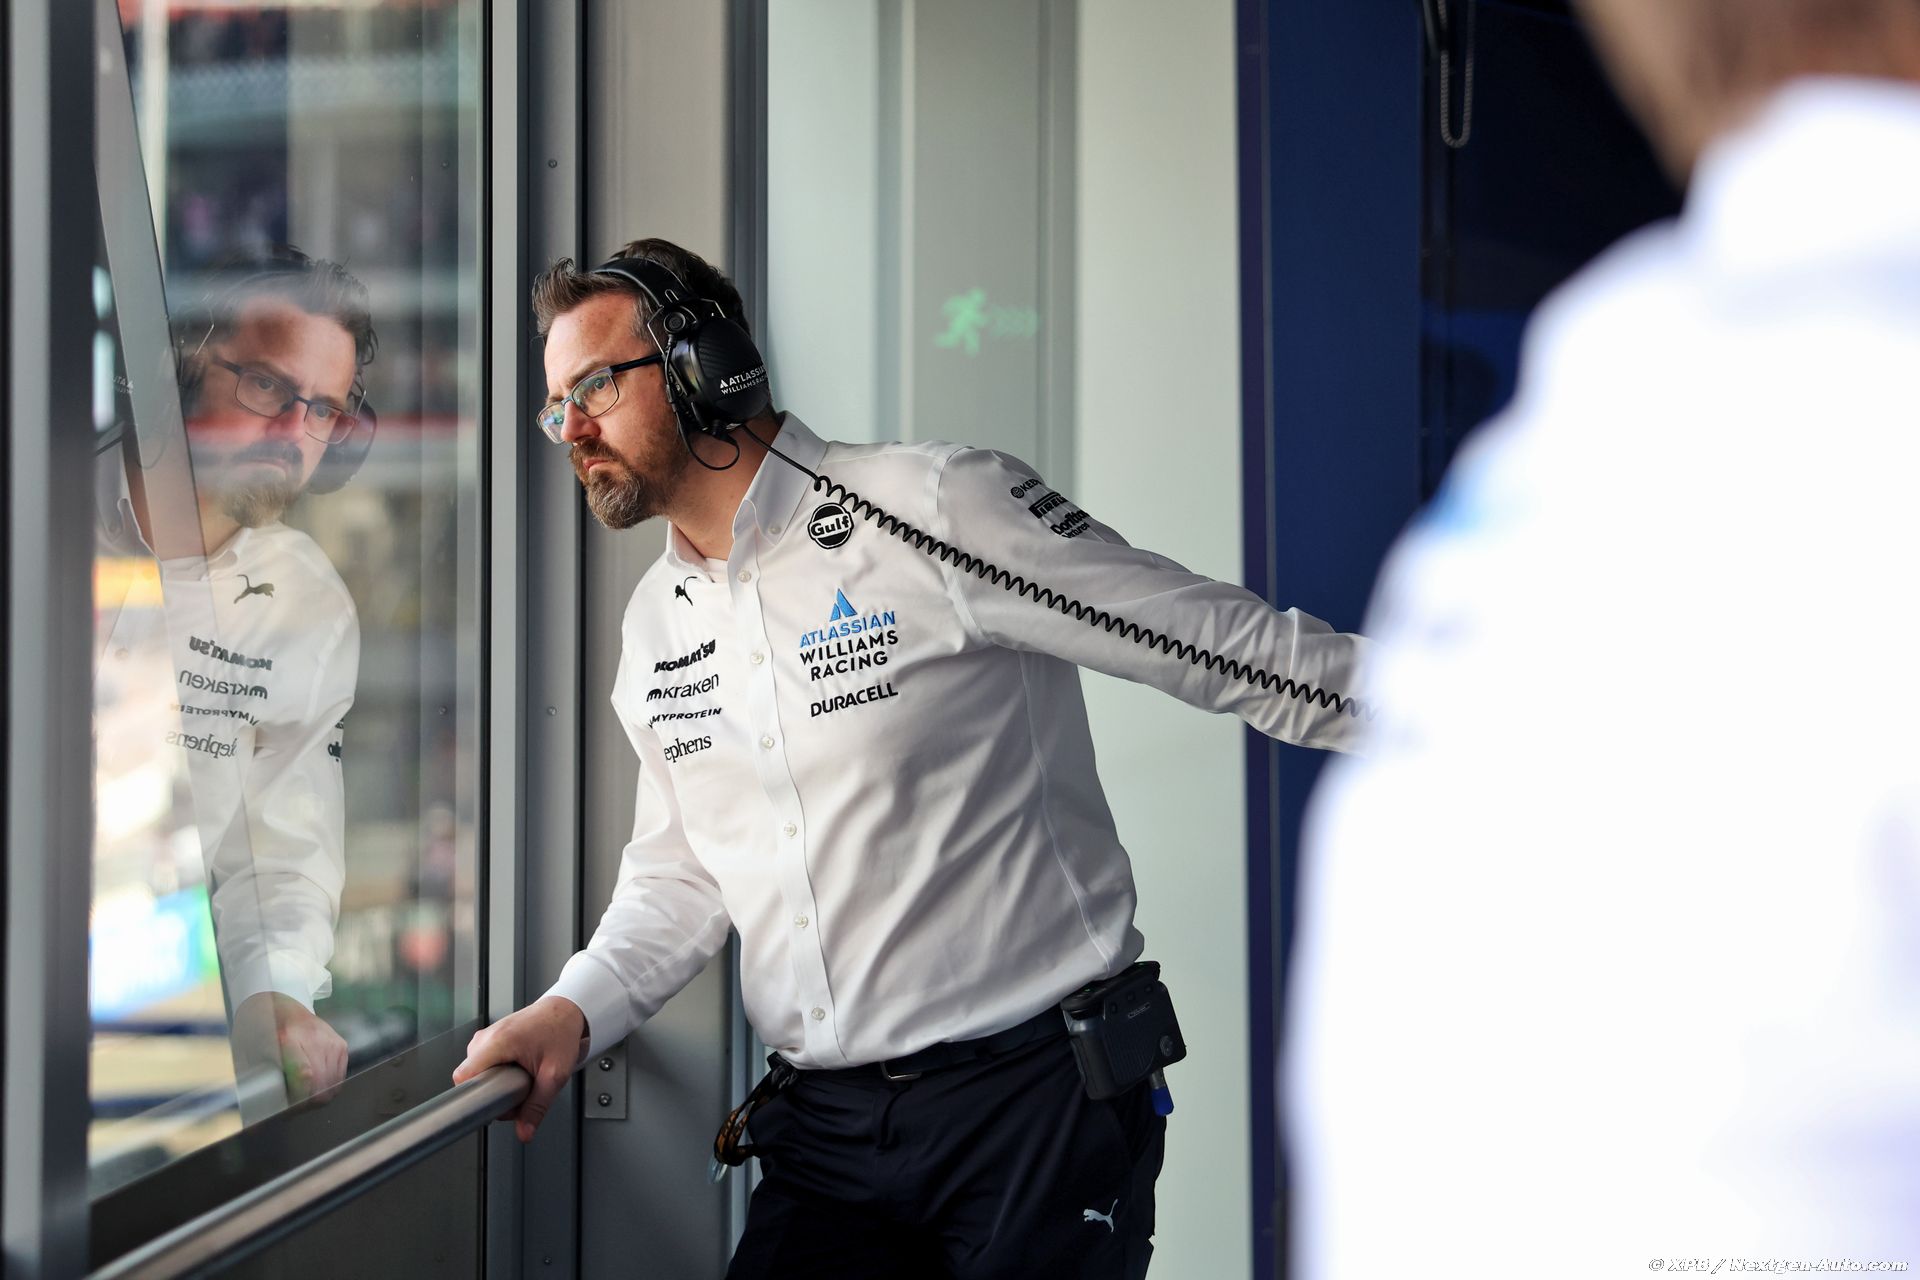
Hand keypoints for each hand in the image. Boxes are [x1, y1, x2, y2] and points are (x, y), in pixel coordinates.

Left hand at [233, 991, 349, 1103]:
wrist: (279, 1002)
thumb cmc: (259, 1031)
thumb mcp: (249, 1053)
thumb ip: (258, 1082)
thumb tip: (256, 1120)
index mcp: (288, 1038)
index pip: (304, 1076)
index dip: (297, 1100)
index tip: (286, 1110)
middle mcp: (314, 1038)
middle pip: (321, 1085)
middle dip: (307, 1103)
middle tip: (292, 1108)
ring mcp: (331, 1041)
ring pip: (333, 1085)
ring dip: (318, 1097)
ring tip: (301, 1096)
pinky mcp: (340, 1045)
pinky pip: (339, 1077)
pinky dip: (327, 1086)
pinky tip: (313, 1084)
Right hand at [452, 996, 587, 1142]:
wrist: (565, 1011)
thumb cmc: (561, 1033)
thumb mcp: (554, 1075)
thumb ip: (538, 1106)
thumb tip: (524, 1131)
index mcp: (497, 1042)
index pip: (463, 1077)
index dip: (474, 1097)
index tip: (489, 1105)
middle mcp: (485, 1037)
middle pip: (471, 1079)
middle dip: (493, 1093)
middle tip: (519, 1090)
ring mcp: (485, 1037)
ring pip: (477, 1074)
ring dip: (497, 1083)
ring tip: (521, 1076)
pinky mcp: (489, 1039)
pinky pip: (483, 1065)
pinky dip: (498, 1073)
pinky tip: (517, 1070)